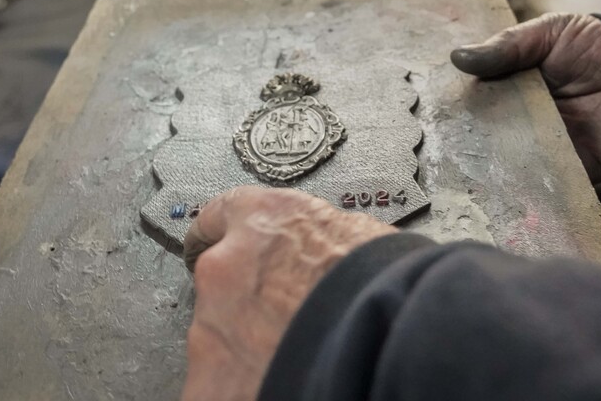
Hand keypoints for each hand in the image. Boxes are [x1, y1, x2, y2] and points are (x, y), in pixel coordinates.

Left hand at [181, 187, 394, 400]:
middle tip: (281, 326)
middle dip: (246, 306)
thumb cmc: (387, 286)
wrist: (389, 338)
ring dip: (245, 351)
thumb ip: (317, 244)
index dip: (227, 239)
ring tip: (288, 362)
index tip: (224, 247)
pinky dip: (237, 391)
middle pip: (220, 286)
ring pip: (218, 340)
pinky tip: (274, 389)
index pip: (221, 217)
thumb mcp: (356, 237)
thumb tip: (325, 258)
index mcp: (263, 219)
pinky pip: (215, 388)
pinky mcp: (211, 382)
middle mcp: (226, 265)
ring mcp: (212, 325)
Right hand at [451, 13, 600, 182]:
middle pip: (484, 135)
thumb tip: (458, 58)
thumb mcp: (547, 33)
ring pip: (507, 161)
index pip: (475, 100)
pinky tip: (501, 187)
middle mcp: (522, 119)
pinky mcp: (569, 170)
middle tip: (438, 147)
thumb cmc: (598, 46)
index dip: (454, 106)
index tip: (428, 113)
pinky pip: (542, 182)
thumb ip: (506, 47)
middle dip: (463, 142)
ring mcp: (544, 146)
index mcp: (512, 86)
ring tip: (459, 172)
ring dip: (488, 166)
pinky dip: (524, 187)